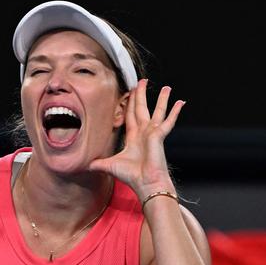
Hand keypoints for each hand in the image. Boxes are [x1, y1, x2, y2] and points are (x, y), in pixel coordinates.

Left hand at [89, 79, 184, 198]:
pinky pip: (169, 120)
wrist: (145, 183)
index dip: (129, 103)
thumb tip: (84, 165)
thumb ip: (98, 163)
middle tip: (142, 81)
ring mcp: (153, 133)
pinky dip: (175, 111)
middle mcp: (144, 133)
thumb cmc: (131, 176)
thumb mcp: (109, 166)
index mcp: (133, 137)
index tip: (130, 92)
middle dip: (141, 94)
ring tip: (167, 87)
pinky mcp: (159, 135)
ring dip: (162, 99)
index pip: (130, 115)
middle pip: (141, 108)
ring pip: (158, 111)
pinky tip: (181, 102)